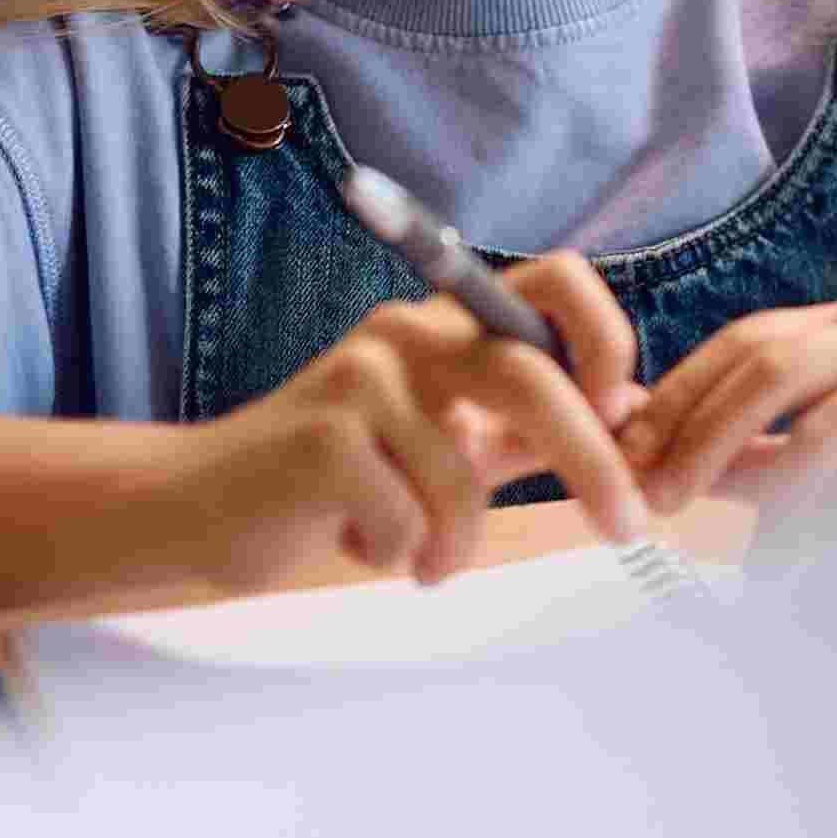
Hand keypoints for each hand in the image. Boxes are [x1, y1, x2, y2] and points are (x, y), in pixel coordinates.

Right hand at [178, 261, 649, 594]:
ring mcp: (360, 378)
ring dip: (454, 544)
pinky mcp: (320, 438)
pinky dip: (398, 556)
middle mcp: (408, 331)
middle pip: (531, 378)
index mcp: (449, 323)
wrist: (199, 509)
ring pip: (463, 479)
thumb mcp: (447, 444)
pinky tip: (355, 544)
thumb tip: (637, 418)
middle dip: (592, 462)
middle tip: (625, 526)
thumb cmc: (337, 484)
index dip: (608, 336)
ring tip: (420, 559)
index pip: (559, 278)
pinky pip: (407, 521)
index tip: (623, 413)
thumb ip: (527, 428)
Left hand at [617, 296, 836, 537]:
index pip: (746, 338)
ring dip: (774, 498)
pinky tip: (829, 569)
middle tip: (658, 503)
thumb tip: (630, 440)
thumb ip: (737, 450)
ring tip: (755, 555)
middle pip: (772, 364)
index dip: (678, 395)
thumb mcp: (801, 466)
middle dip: (700, 436)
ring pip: (825, 429)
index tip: (623, 454)